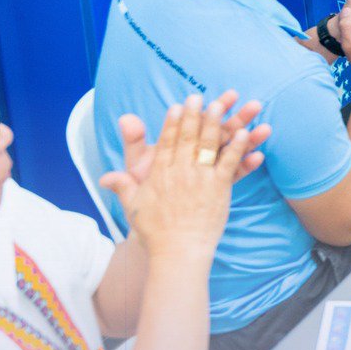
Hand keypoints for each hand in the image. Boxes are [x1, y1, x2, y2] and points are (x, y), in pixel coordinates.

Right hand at [101, 95, 268, 263]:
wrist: (176, 252)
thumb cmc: (154, 231)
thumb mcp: (133, 205)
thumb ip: (122, 185)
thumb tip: (104, 176)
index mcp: (159, 174)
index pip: (166, 142)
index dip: (172, 123)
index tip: (178, 106)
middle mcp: (179, 173)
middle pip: (187, 137)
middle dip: (194, 115)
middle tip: (199, 96)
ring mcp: (200, 180)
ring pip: (209, 145)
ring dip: (216, 123)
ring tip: (223, 104)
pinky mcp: (219, 189)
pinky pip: (230, 163)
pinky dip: (239, 148)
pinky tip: (246, 133)